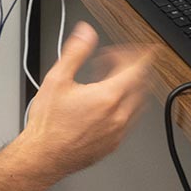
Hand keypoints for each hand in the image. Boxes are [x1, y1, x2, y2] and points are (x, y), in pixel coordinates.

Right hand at [22, 21, 154, 177]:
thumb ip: (75, 53)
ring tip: (110, 81)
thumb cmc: (48, 125)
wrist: (43, 156)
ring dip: (132, 87)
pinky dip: (126, 106)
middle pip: (142, 85)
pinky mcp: (113, 144)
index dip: (143, 55)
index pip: (138, 69)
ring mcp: (118, 132)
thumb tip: (86, 34)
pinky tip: (107, 104)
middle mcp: (118, 116)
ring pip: (139, 104)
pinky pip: (130, 121)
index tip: (147, 49)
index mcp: (108, 97)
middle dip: (134, 68)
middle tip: (116, 62)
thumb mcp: (57, 80)